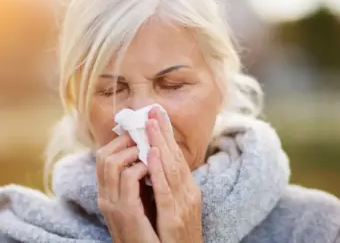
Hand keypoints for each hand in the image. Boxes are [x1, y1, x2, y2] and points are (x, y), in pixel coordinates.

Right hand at [96, 134, 159, 242]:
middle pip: (103, 156)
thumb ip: (136, 181)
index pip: (102, 158)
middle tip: (143, 133)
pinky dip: (140, 166)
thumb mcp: (138, 201)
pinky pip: (128, 179)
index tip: (137, 130)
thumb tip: (144, 156)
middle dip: (124, 140)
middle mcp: (105, 197)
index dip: (119, 140)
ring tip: (148, 148)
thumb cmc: (147, 229)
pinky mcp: (126, 212)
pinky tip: (152, 164)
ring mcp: (113, 204)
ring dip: (132, 150)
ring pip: (112, 163)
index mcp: (107, 193)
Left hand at [146, 107, 202, 242]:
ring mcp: (183, 205)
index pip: (176, 158)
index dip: (167, 136)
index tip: (157, 116)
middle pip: (175, 158)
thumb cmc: (176, 239)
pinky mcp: (174, 219)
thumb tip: (153, 166)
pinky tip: (152, 154)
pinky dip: (158, 171)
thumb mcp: (174, 209)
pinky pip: (165, 191)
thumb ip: (167, 188)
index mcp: (187, 191)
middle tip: (154, 109)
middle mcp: (188, 194)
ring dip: (160, 144)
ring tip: (150, 123)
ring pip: (171, 169)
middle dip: (163, 133)